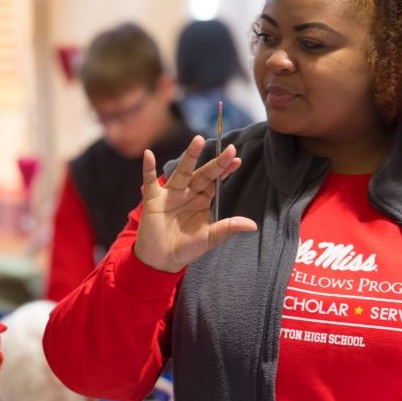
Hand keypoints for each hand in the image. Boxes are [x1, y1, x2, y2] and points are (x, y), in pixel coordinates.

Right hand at [134, 135, 257, 272]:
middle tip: (229, 149)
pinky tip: (148, 154)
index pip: (216, 182)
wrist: (162, 260)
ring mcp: (170, 194)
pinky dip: (148, 168)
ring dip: (190, 156)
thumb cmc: (186, 249)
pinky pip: (150, 181)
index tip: (237, 160)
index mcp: (202, 200)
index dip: (225, 171)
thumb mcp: (210, 238)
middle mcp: (188, 193)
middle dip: (215, 163)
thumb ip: (228, 228)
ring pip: (182, 172)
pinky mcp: (153, 199)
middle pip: (203, 174)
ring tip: (198, 140)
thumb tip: (253, 225)